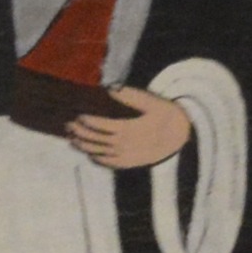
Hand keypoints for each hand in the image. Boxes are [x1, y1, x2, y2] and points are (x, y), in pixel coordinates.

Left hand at [65, 92, 195, 168]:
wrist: (182, 136)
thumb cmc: (167, 115)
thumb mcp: (152, 102)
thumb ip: (131, 96)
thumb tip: (110, 88)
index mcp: (130, 128)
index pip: (103, 126)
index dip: (89, 122)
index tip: (79, 116)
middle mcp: (127, 144)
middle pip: (98, 140)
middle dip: (81, 133)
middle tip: (68, 126)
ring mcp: (128, 156)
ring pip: (101, 153)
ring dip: (85, 147)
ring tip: (72, 140)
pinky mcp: (132, 163)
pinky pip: (111, 164)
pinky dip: (98, 160)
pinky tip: (90, 155)